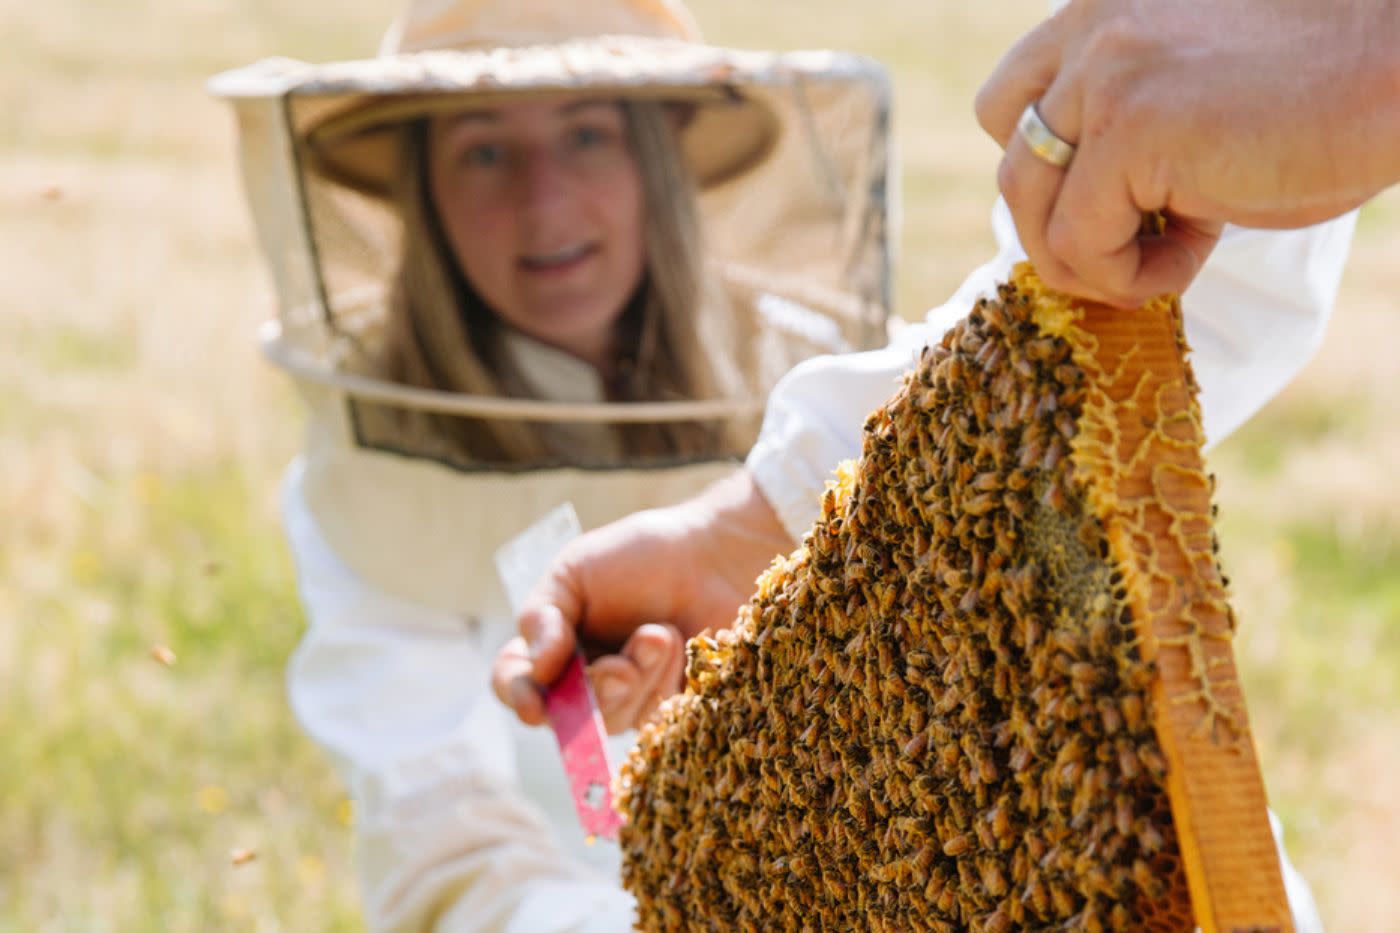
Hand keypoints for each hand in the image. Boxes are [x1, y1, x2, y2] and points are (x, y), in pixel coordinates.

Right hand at [491, 470, 793, 730]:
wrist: (714, 555)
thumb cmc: (640, 557)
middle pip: (568, 715)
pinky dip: (664, 679)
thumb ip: (542, 617)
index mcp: (551, 643)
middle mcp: (583, 678)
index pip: (515, 681)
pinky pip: (654, 716)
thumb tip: (535, 669)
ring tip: (659, 634)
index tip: (533, 705)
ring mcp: (628, 696)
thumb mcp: (574, 572)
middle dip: (596, 691)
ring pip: (615, 717)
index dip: (518, 696)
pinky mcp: (669, 707)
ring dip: (636, 676)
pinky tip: (678, 643)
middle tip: (619, 666)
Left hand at [975, 0, 1398, 306]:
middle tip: (1128, 243)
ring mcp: (1104, 73)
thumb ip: (1124, 126)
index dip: (1055, 167)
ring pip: (1026, 201)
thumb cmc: (1328, 90)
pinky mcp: (1128, 129)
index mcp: (1105, 7)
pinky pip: (1077, 241)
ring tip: (1166, 258)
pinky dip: (1127, 275)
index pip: (1017, 97)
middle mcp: (1090, 25)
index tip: (1123, 201)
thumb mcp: (1195, 93)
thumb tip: (1072, 209)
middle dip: (1053, 214)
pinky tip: (1194, 257)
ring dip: (1089, 256)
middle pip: (1008, 148)